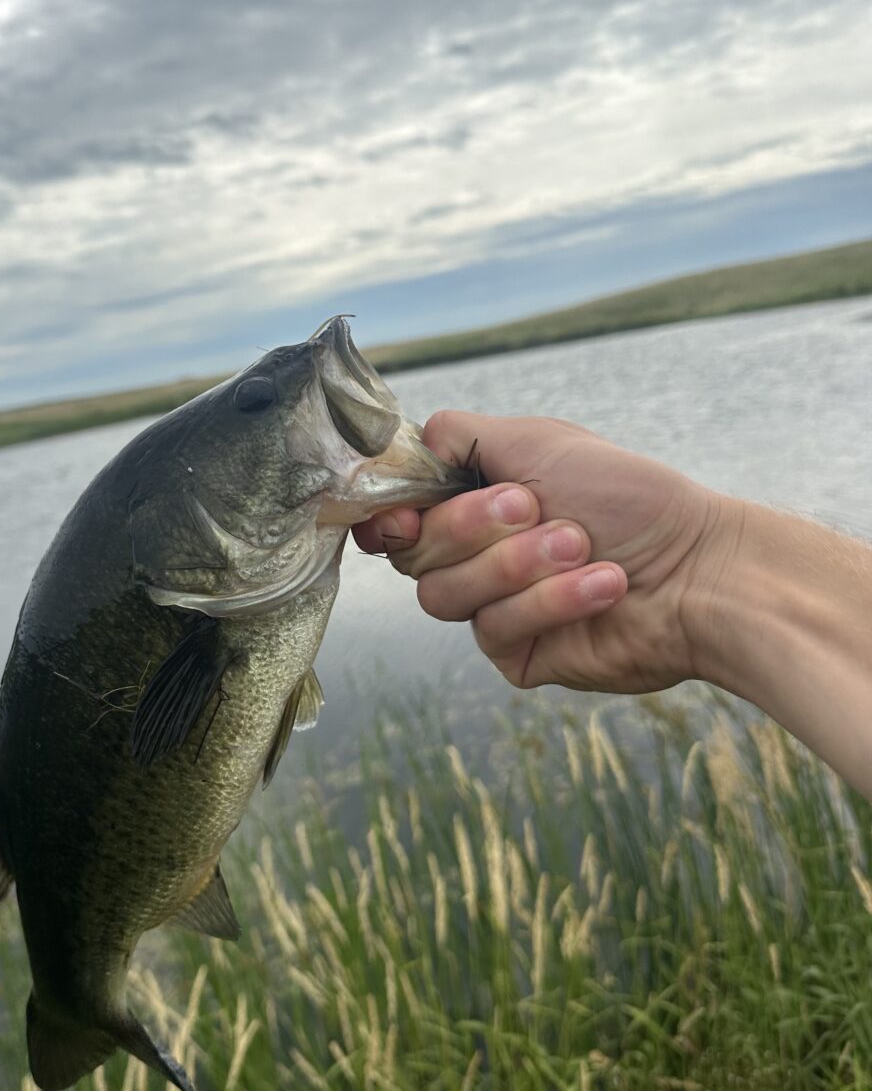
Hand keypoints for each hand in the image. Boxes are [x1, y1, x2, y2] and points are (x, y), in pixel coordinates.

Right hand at [354, 410, 734, 693]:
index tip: (407, 514)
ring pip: (445, 596)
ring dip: (516, 564)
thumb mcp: (538, 441)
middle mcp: (476, 557)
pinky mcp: (519, 655)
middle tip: (536, 507)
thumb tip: (405, 442)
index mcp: (474, 503)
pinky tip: (604, 584)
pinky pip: (495, 631)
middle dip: (473, 527)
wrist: (702, 569)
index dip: (387, 517)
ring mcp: (495, 608)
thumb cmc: (630, 498)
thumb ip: (458, 436)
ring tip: (581, 545)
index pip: (395, 516)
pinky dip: (552, 601)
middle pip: (414, 554)